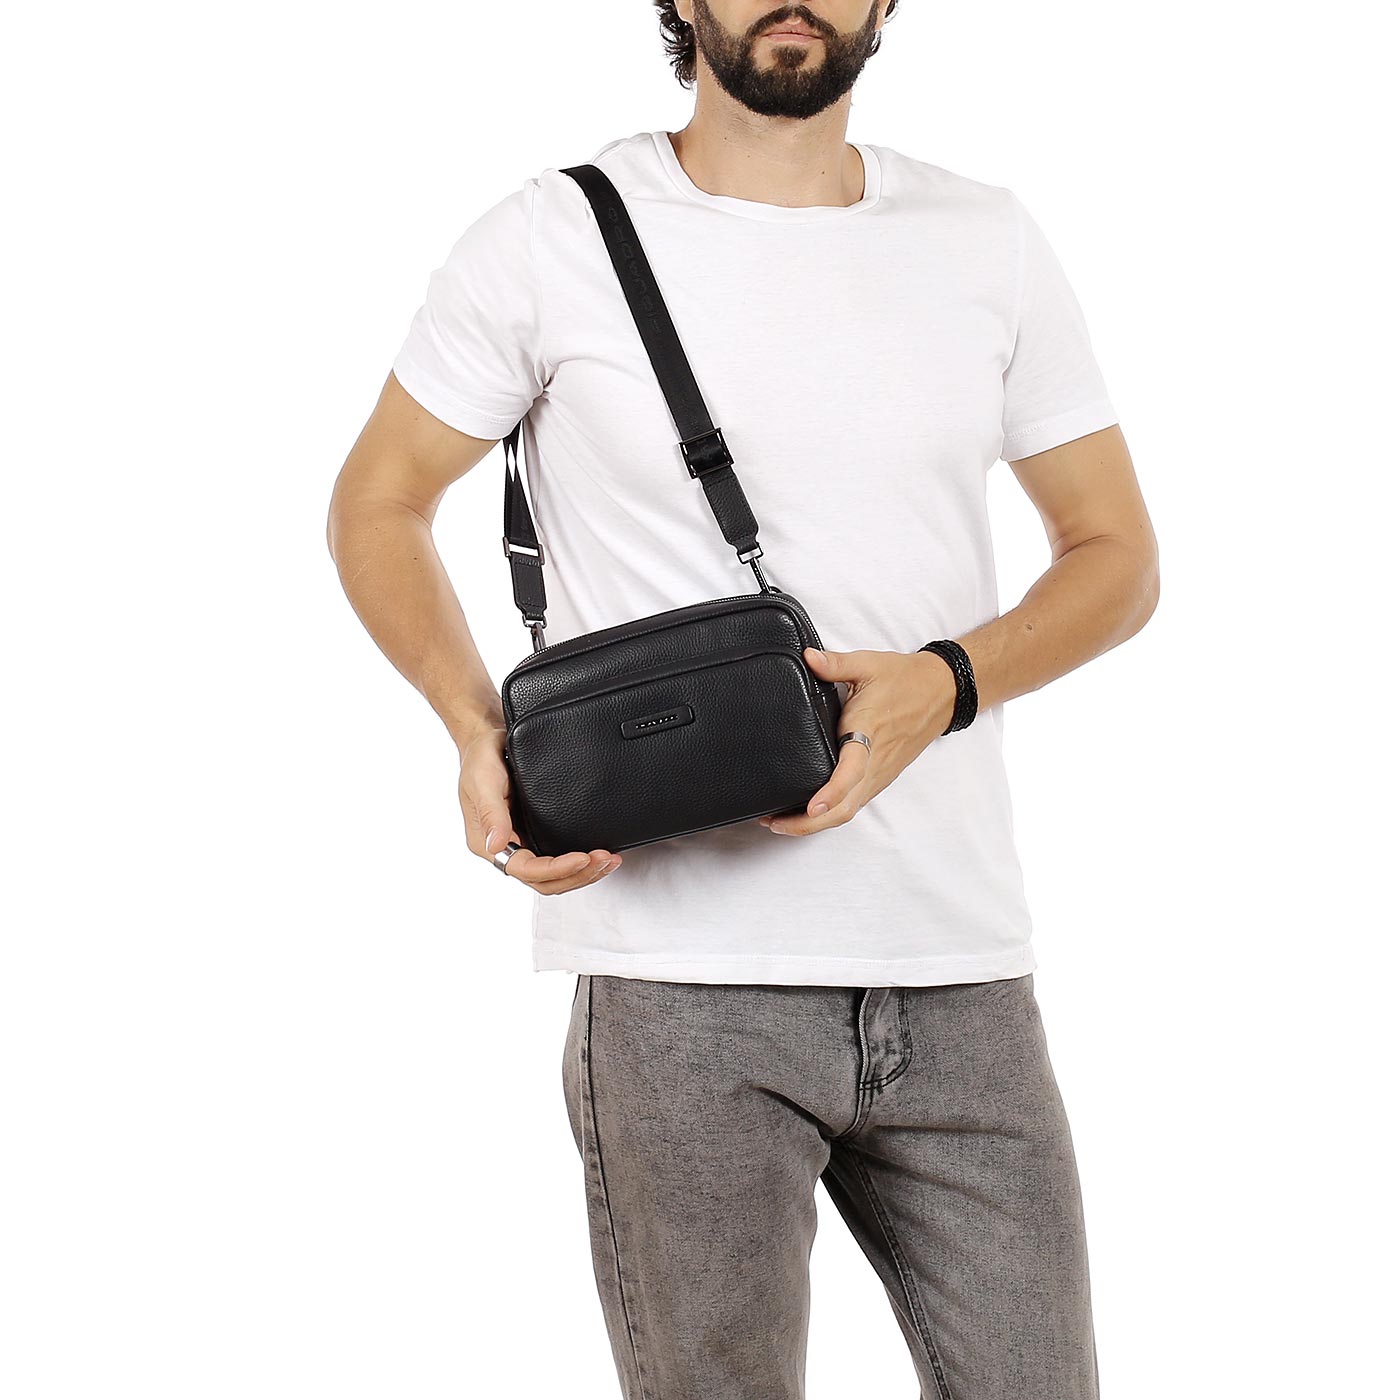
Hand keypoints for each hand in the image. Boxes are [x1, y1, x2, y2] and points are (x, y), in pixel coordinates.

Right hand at [458, 724, 621, 891]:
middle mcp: (506, 848)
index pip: (526, 870)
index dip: (557, 869)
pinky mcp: (535, 834)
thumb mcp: (483, 782)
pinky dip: (581, 863)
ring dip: (583, 873)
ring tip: (608, 861)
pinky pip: (558, 859)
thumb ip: (491, 814)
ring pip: (554, 876)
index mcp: (488, 843)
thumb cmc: (480, 759)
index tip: (583, 858)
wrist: (487, 741)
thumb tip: (496, 845)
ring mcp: (522, 843)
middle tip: (604, 860)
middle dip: (578, 875)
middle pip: (545, 881)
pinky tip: (598, 855)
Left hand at [757, 646, 956, 836]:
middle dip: (808, 822)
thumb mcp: (869, 665)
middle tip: (774, 821)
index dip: (830, 793)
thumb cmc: (905, 680)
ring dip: (816, 823)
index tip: (811, 806)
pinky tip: (809, 811)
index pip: (850, 772)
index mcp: (868, 734)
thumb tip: (808, 658)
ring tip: (781, 821)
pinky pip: (854, 804)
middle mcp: (874, 762)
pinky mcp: (880, 777)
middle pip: (844, 808)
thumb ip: (835, 663)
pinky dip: (831, 814)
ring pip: (848, 811)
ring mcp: (879, 774)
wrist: (942, 692)